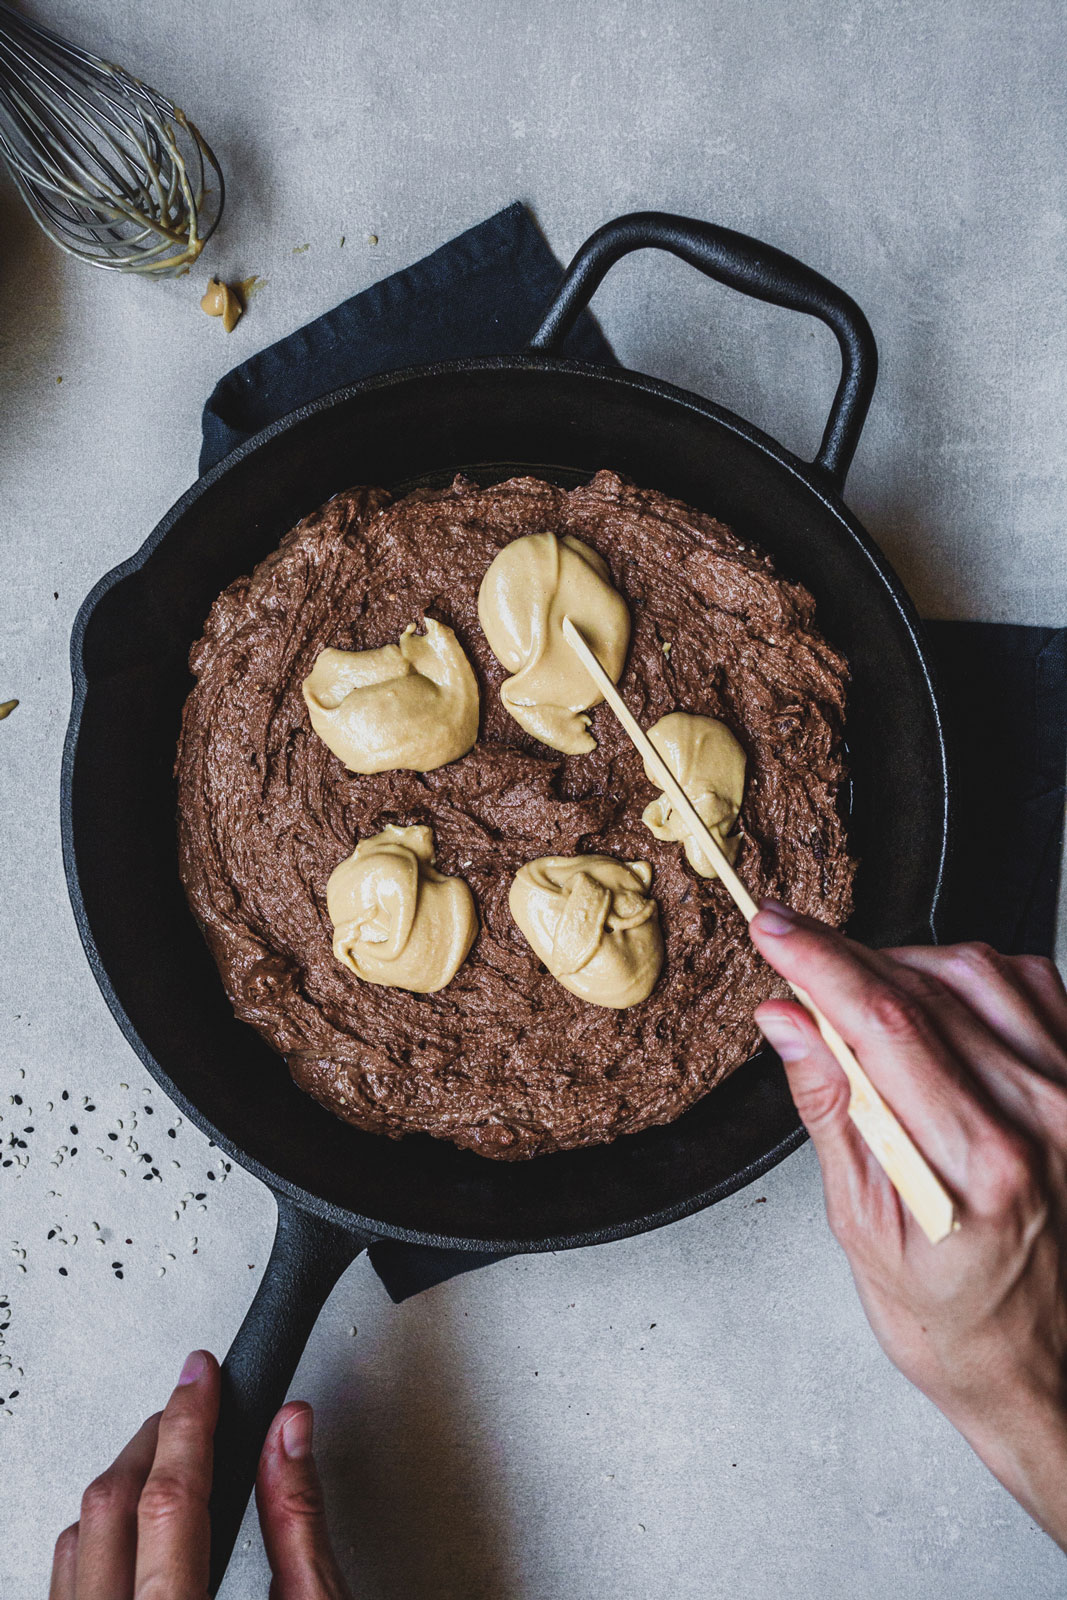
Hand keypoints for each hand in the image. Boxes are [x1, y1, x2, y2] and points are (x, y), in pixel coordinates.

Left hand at [48, 1350, 350, 1598]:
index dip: (190, 1421)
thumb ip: (297, 1520)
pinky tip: (139, 1521)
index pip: (170, 1500)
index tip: (203, 1375)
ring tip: (173, 1454)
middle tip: (196, 1401)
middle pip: (112, 1505)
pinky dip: (101, 1533)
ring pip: (76, 1538)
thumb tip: (290, 1431)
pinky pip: (67, 1579)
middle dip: (158, 1438)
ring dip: (125, 1484)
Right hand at [751, 902, 1066, 1547]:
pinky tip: (928, 994)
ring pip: (976, 971)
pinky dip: (967, 971)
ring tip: (851, 985)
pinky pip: (1030, 983)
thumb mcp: (862, 1227)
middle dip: (843, 954)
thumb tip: (786, 1020)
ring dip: (900, 959)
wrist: (1040, 1361)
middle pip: (925, 988)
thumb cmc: (952, 1318)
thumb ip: (829, 1107)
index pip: (885, 1023)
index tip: (772, 928)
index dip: (818, 963)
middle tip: (789, 944)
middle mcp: (1043, 1117)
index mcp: (983, 1163)